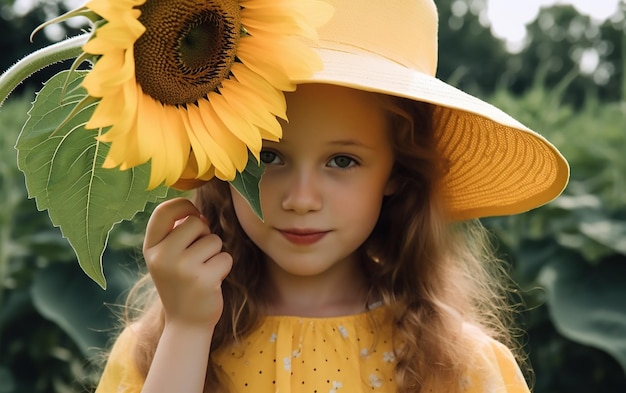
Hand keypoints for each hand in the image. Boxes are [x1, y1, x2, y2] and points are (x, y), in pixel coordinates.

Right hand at [143, 197, 232, 329]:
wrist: (186, 323)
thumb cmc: (181, 282)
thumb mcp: (167, 257)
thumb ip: (175, 233)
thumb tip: (197, 211)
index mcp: (150, 248)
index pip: (164, 211)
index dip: (183, 206)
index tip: (194, 214)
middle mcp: (162, 257)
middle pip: (195, 223)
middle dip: (204, 234)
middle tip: (199, 254)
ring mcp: (182, 269)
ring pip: (213, 240)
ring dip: (215, 253)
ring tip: (204, 270)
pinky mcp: (204, 280)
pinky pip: (225, 257)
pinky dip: (224, 267)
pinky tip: (212, 281)